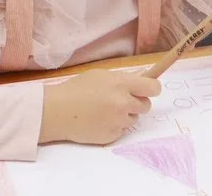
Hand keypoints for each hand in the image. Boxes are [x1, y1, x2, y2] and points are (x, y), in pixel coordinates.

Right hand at [39, 70, 160, 145]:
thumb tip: (143, 78)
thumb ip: (124, 78)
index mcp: (121, 84)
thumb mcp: (101, 75)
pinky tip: (100, 120)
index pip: (153, 88)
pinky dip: (115, 126)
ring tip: (105, 110)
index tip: (148, 89)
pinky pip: (122, 130)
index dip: (152, 88)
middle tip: (122, 100)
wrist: (58, 111)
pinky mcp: (113, 136)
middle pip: (146, 105)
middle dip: (137, 102)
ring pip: (134, 118)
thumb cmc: (77, 89)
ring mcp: (119, 121)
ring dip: (125, 115)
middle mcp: (123, 103)